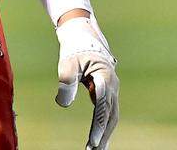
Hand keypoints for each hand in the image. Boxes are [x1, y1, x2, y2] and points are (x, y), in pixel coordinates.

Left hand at [55, 16, 118, 148]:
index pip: (102, 106)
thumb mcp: (68, 62)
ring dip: (104, 133)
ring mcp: (112, 90)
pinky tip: (97, 139)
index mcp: (105, 77)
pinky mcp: (107, 92)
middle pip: (110, 115)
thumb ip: (66, 81)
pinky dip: (103, 126)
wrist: (83, 36)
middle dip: (102, 135)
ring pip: (111, 116)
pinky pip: (107, 112)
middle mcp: (112, 86)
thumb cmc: (75, 48)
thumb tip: (63, 104)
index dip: (98, 125)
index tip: (92, 141)